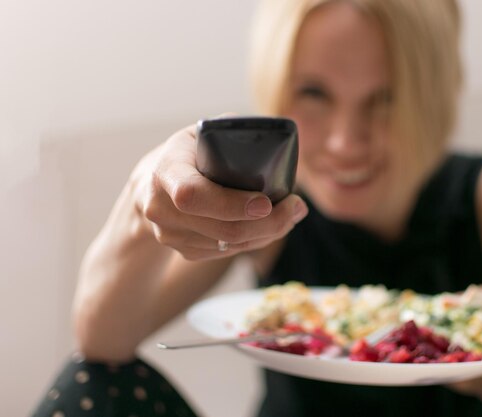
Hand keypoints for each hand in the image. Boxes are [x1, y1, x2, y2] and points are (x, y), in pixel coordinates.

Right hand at [131, 124, 307, 260]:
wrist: (148, 187)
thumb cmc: (186, 154)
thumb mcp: (199, 136)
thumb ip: (230, 134)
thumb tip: (275, 140)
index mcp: (166, 171)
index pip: (193, 195)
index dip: (231, 204)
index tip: (266, 202)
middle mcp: (161, 208)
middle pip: (222, 229)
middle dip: (268, 224)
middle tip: (296, 208)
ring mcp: (171, 234)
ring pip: (229, 246)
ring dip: (268, 234)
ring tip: (291, 214)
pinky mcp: (183, 250)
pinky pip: (226, 254)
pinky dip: (255, 242)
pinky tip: (271, 227)